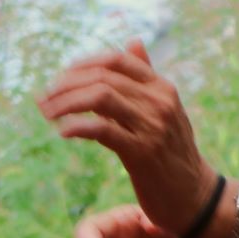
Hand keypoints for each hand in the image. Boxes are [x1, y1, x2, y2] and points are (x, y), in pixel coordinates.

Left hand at [38, 41, 217, 237]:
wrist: (194, 196)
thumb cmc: (172, 152)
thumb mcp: (163, 110)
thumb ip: (146, 77)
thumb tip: (133, 41)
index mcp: (161, 87)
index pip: (116, 60)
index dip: (82, 64)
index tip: (60, 78)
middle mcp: (159, 101)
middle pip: (102, 77)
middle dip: (65, 85)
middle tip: (44, 99)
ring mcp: (152, 126)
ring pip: (100, 97)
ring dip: (65, 102)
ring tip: (47, 113)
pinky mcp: (143, 152)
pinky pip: (102, 129)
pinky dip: (77, 126)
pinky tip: (63, 132)